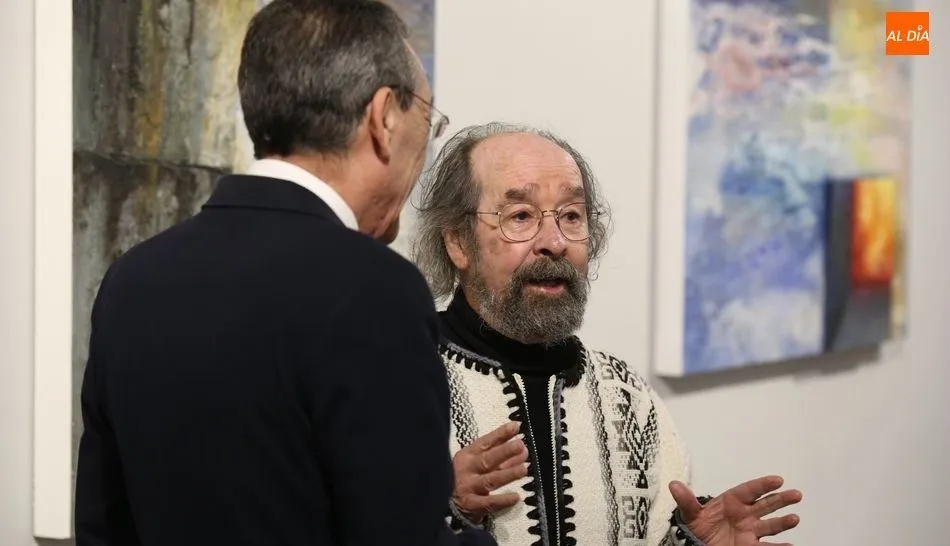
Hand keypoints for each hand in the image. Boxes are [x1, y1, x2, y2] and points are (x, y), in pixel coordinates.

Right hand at [452, 421, 528, 522]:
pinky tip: (515, 497)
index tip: (515, 427)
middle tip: (519, 445)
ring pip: (489, 480)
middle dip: (504, 452)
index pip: (486, 442)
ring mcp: (468, 487)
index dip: (500, 434)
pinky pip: (488, 503)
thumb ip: (501, 456)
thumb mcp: (478, 462)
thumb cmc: (464, 477)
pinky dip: (502, 500)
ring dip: (507, 474)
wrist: (444, 502)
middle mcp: (467, 469)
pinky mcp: (471, 504)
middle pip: (487, 459)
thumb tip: (522, 449)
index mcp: (468, 455)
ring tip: (523, 469)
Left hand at [669, 475, 801, 545]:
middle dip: (781, 499)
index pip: (750, 490)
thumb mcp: (690, 515)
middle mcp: (745, 514)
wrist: (698, 545)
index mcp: (732, 501)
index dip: (763, 485)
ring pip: (771, 525)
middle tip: (796, 494)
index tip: (778, 480)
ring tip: (794, 518)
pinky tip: (789, 545)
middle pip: (766, 504)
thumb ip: (686, 501)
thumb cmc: (697, 528)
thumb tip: (673, 484)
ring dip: (783, 522)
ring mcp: (750, 531)